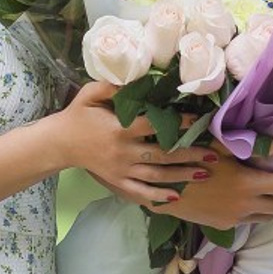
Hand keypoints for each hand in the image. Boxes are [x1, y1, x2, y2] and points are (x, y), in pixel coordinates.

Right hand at [56, 81, 212, 205]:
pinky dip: (158, 195)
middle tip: (214, 154)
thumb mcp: (90, 94)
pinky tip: (177, 196)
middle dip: (189, 154)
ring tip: (205, 174)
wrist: (58, 143)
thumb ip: (112, 85)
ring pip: (156, 175)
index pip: (154, 126)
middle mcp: (123, 152)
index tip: (200, 120)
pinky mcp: (116, 181)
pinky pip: (140, 191)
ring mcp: (121, 170)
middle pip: (162, 154)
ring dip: (181, 175)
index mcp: (119, 129)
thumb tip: (137, 77)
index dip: (178, 123)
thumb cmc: (78, 115)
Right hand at [149, 145, 272, 227]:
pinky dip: (264, 210)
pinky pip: (252, 220)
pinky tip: (261, 200)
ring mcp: (235, 218)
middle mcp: (247, 205)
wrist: (159, 189)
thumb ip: (249, 146)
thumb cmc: (188, 160)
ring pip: (271, 216)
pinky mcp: (224, 226)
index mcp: (249, 184)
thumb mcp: (218, 146)